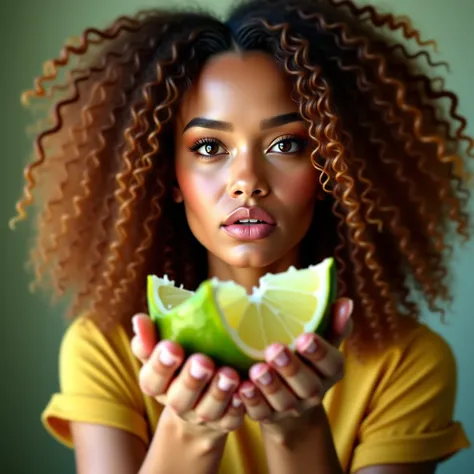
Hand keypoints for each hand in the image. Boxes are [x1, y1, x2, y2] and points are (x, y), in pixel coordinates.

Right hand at [130, 314, 244, 439]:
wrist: (197, 403)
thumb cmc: (178, 365)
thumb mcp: (161, 351)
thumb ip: (149, 337)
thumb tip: (139, 320)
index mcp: (157, 385)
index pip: (152, 380)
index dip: (160, 365)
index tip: (171, 346)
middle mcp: (178, 404)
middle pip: (180, 398)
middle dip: (191, 380)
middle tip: (203, 361)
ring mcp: (202, 416)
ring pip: (208, 410)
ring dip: (218, 393)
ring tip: (229, 374)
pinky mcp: (225, 422)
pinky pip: (232, 419)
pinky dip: (238, 406)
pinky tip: (245, 389)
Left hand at [238, 298, 352, 433]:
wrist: (292, 400)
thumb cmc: (307, 359)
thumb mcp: (322, 341)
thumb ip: (333, 323)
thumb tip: (344, 301)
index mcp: (329, 372)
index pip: (332, 364)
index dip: (320, 352)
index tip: (304, 336)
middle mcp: (313, 393)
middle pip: (307, 385)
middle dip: (291, 368)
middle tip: (274, 349)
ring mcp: (291, 408)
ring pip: (283, 401)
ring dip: (269, 386)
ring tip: (256, 369)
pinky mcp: (268, 417)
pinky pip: (260, 414)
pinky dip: (250, 402)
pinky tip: (241, 388)